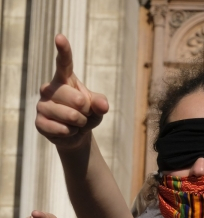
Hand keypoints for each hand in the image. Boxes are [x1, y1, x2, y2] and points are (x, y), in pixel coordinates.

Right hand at [35, 34, 107, 148]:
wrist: (76, 134)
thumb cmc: (87, 114)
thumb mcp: (98, 107)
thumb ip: (101, 103)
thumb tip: (103, 105)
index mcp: (64, 78)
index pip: (63, 62)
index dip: (63, 50)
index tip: (60, 37)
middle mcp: (50, 88)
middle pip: (74, 98)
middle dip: (85, 110)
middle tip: (83, 114)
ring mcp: (42, 105)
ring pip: (69, 115)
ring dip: (79, 123)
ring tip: (76, 123)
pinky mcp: (39, 122)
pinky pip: (61, 129)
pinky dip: (71, 133)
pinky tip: (68, 131)